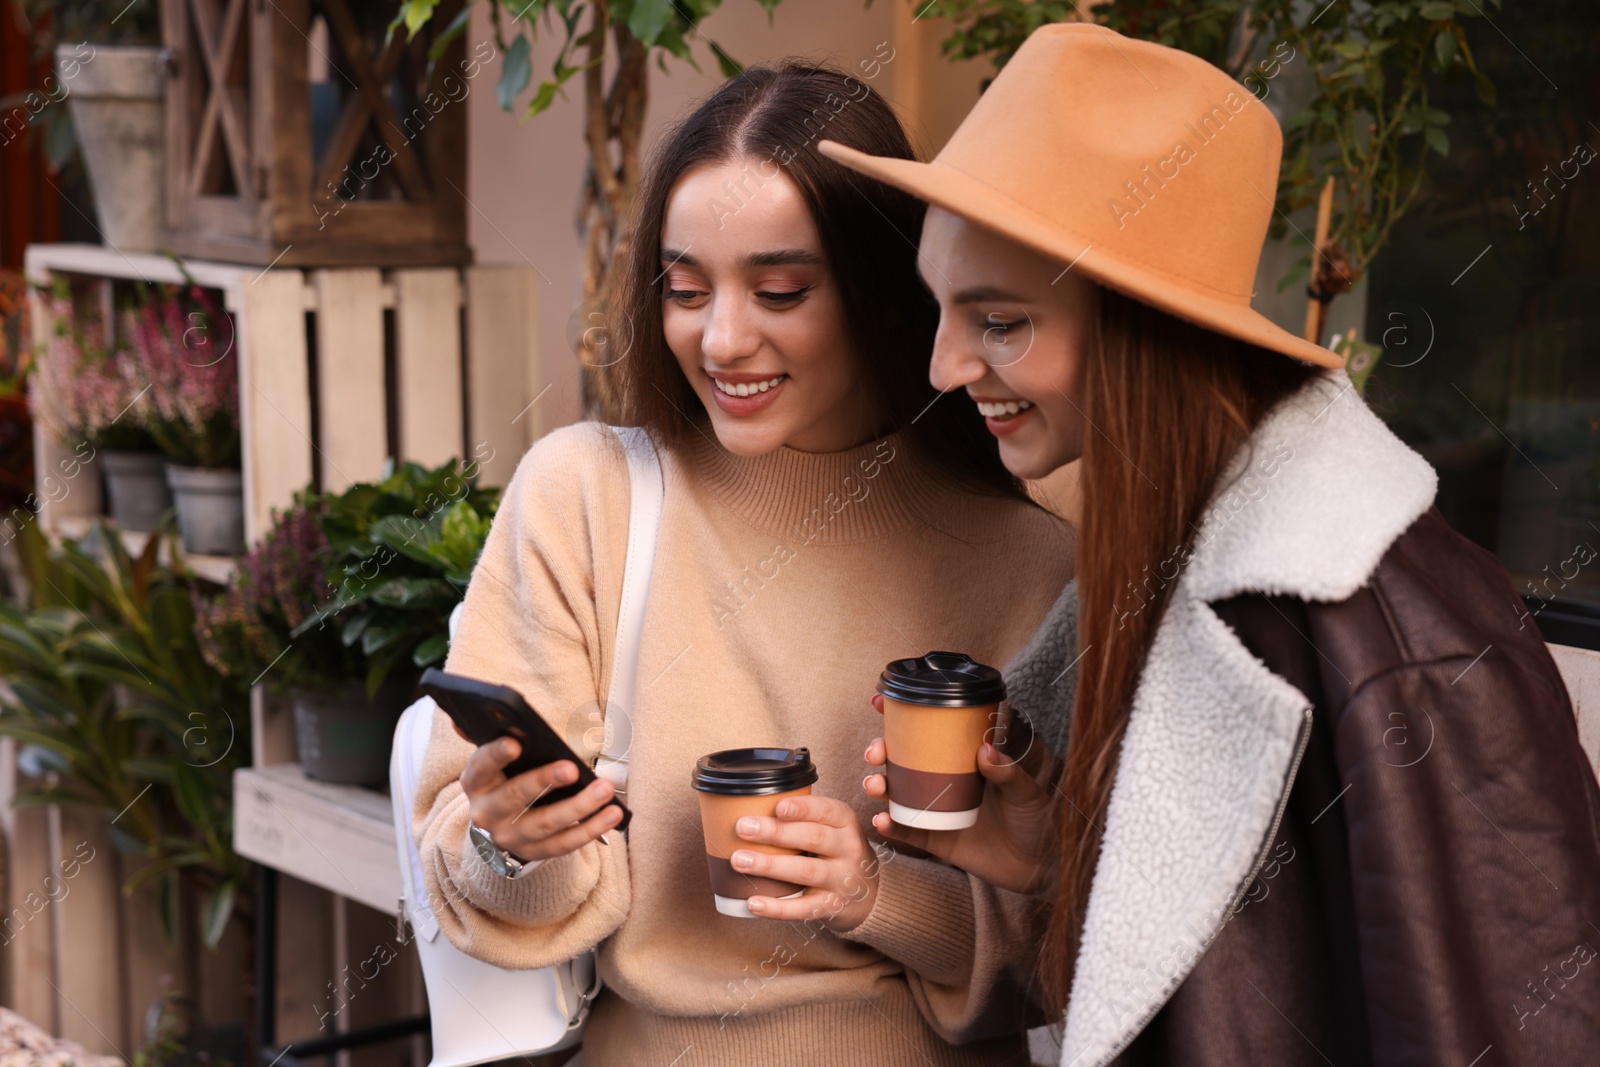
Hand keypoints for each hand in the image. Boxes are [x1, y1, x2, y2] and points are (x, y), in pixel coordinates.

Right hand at [454, 724, 621, 862]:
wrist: (497, 827)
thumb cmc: (501, 781)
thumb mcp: (492, 761)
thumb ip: (489, 737)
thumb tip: (479, 711)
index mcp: (476, 782)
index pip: (481, 766)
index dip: (496, 754)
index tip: (515, 743)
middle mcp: (488, 812)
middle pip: (515, 796)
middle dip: (544, 780)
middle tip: (571, 768)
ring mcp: (510, 836)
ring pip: (545, 823)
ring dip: (579, 806)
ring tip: (604, 790)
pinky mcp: (534, 852)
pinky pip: (565, 843)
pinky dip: (591, 828)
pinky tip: (612, 814)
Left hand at [728, 794, 881, 930]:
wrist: (869, 893)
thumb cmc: (836, 851)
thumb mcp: (832, 828)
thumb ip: (803, 817)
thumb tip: (750, 809)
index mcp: (845, 822)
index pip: (827, 810)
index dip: (803, 808)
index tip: (778, 806)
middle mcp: (847, 849)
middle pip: (813, 838)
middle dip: (776, 833)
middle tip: (742, 827)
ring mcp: (841, 880)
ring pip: (805, 871)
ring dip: (770, 865)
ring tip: (739, 860)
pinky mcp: (830, 907)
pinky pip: (802, 908)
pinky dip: (776, 907)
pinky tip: (753, 902)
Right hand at [862, 694, 1060, 894]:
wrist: (1039, 868)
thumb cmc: (1038, 820)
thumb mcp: (1028, 792)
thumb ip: (1009, 772)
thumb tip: (984, 750)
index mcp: (965, 759)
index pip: (932, 731)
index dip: (902, 716)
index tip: (879, 703)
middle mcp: (945, 779)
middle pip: (904, 759)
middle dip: (881, 750)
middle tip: (876, 752)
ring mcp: (937, 809)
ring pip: (897, 792)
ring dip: (879, 785)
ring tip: (875, 786)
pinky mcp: (936, 839)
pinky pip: (906, 830)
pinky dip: (890, 825)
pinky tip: (882, 820)